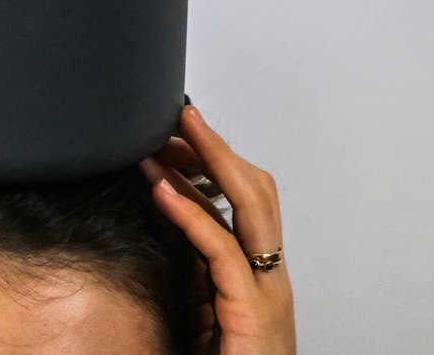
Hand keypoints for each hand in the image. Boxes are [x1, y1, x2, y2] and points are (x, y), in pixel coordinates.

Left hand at [140, 104, 295, 354]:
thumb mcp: (206, 312)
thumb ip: (197, 271)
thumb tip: (168, 216)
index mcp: (261, 276)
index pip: (246, 200)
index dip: (215, 161)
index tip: (180, 134)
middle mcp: (272, 278)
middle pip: (257, 190)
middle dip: (217, 147)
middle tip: (177, 117)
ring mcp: (268, 294)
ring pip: (251, 207)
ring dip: (204, 164)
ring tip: (161, 141)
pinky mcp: (252, 316)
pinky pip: (224, 252)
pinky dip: (193, 215)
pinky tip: (162, 193)